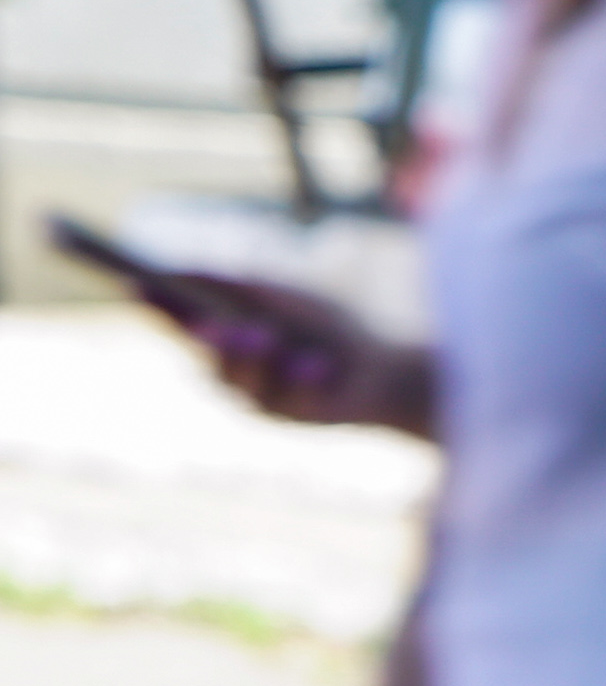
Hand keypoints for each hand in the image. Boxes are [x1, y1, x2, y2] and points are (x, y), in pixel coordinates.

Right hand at [157, 273, 434, 433]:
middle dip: (208, 340)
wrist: (390, 370)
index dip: (159, 308)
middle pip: (207, 361)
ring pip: (242, 384)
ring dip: (253, 357)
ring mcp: (267, 401)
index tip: (135, 282)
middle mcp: (240, 375)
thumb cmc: (330, 328)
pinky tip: (318, 362)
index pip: (183, 325)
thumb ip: (234, 284)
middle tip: (205, 323)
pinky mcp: (300, 419)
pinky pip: (292, 397)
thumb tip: (176, 266)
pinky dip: (306, 375)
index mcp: (229, 341)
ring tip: (265, 335)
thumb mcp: (281, 296)